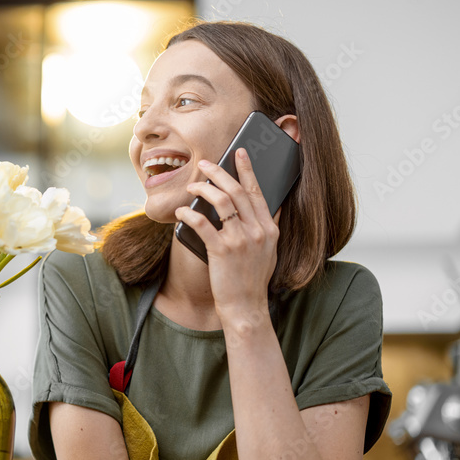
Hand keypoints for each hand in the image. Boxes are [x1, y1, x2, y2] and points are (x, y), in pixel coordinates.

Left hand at [174, 148, 279, 323]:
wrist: (246, 307)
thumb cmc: (253, 279)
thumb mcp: (271, 251)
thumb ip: (273, 226)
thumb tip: (277, 204)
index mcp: (269, 228)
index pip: (257, 191)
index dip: (247, 169)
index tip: (239, 152)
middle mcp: (257, 231)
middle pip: (236, 191)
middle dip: (219, 173)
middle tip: (204, 163)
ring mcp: (240, 240)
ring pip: (221, 202)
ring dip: (203, 189)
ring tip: (191, 186)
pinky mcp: (221, 250)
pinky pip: (202, 223)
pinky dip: (189, 214)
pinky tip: (182, 211)